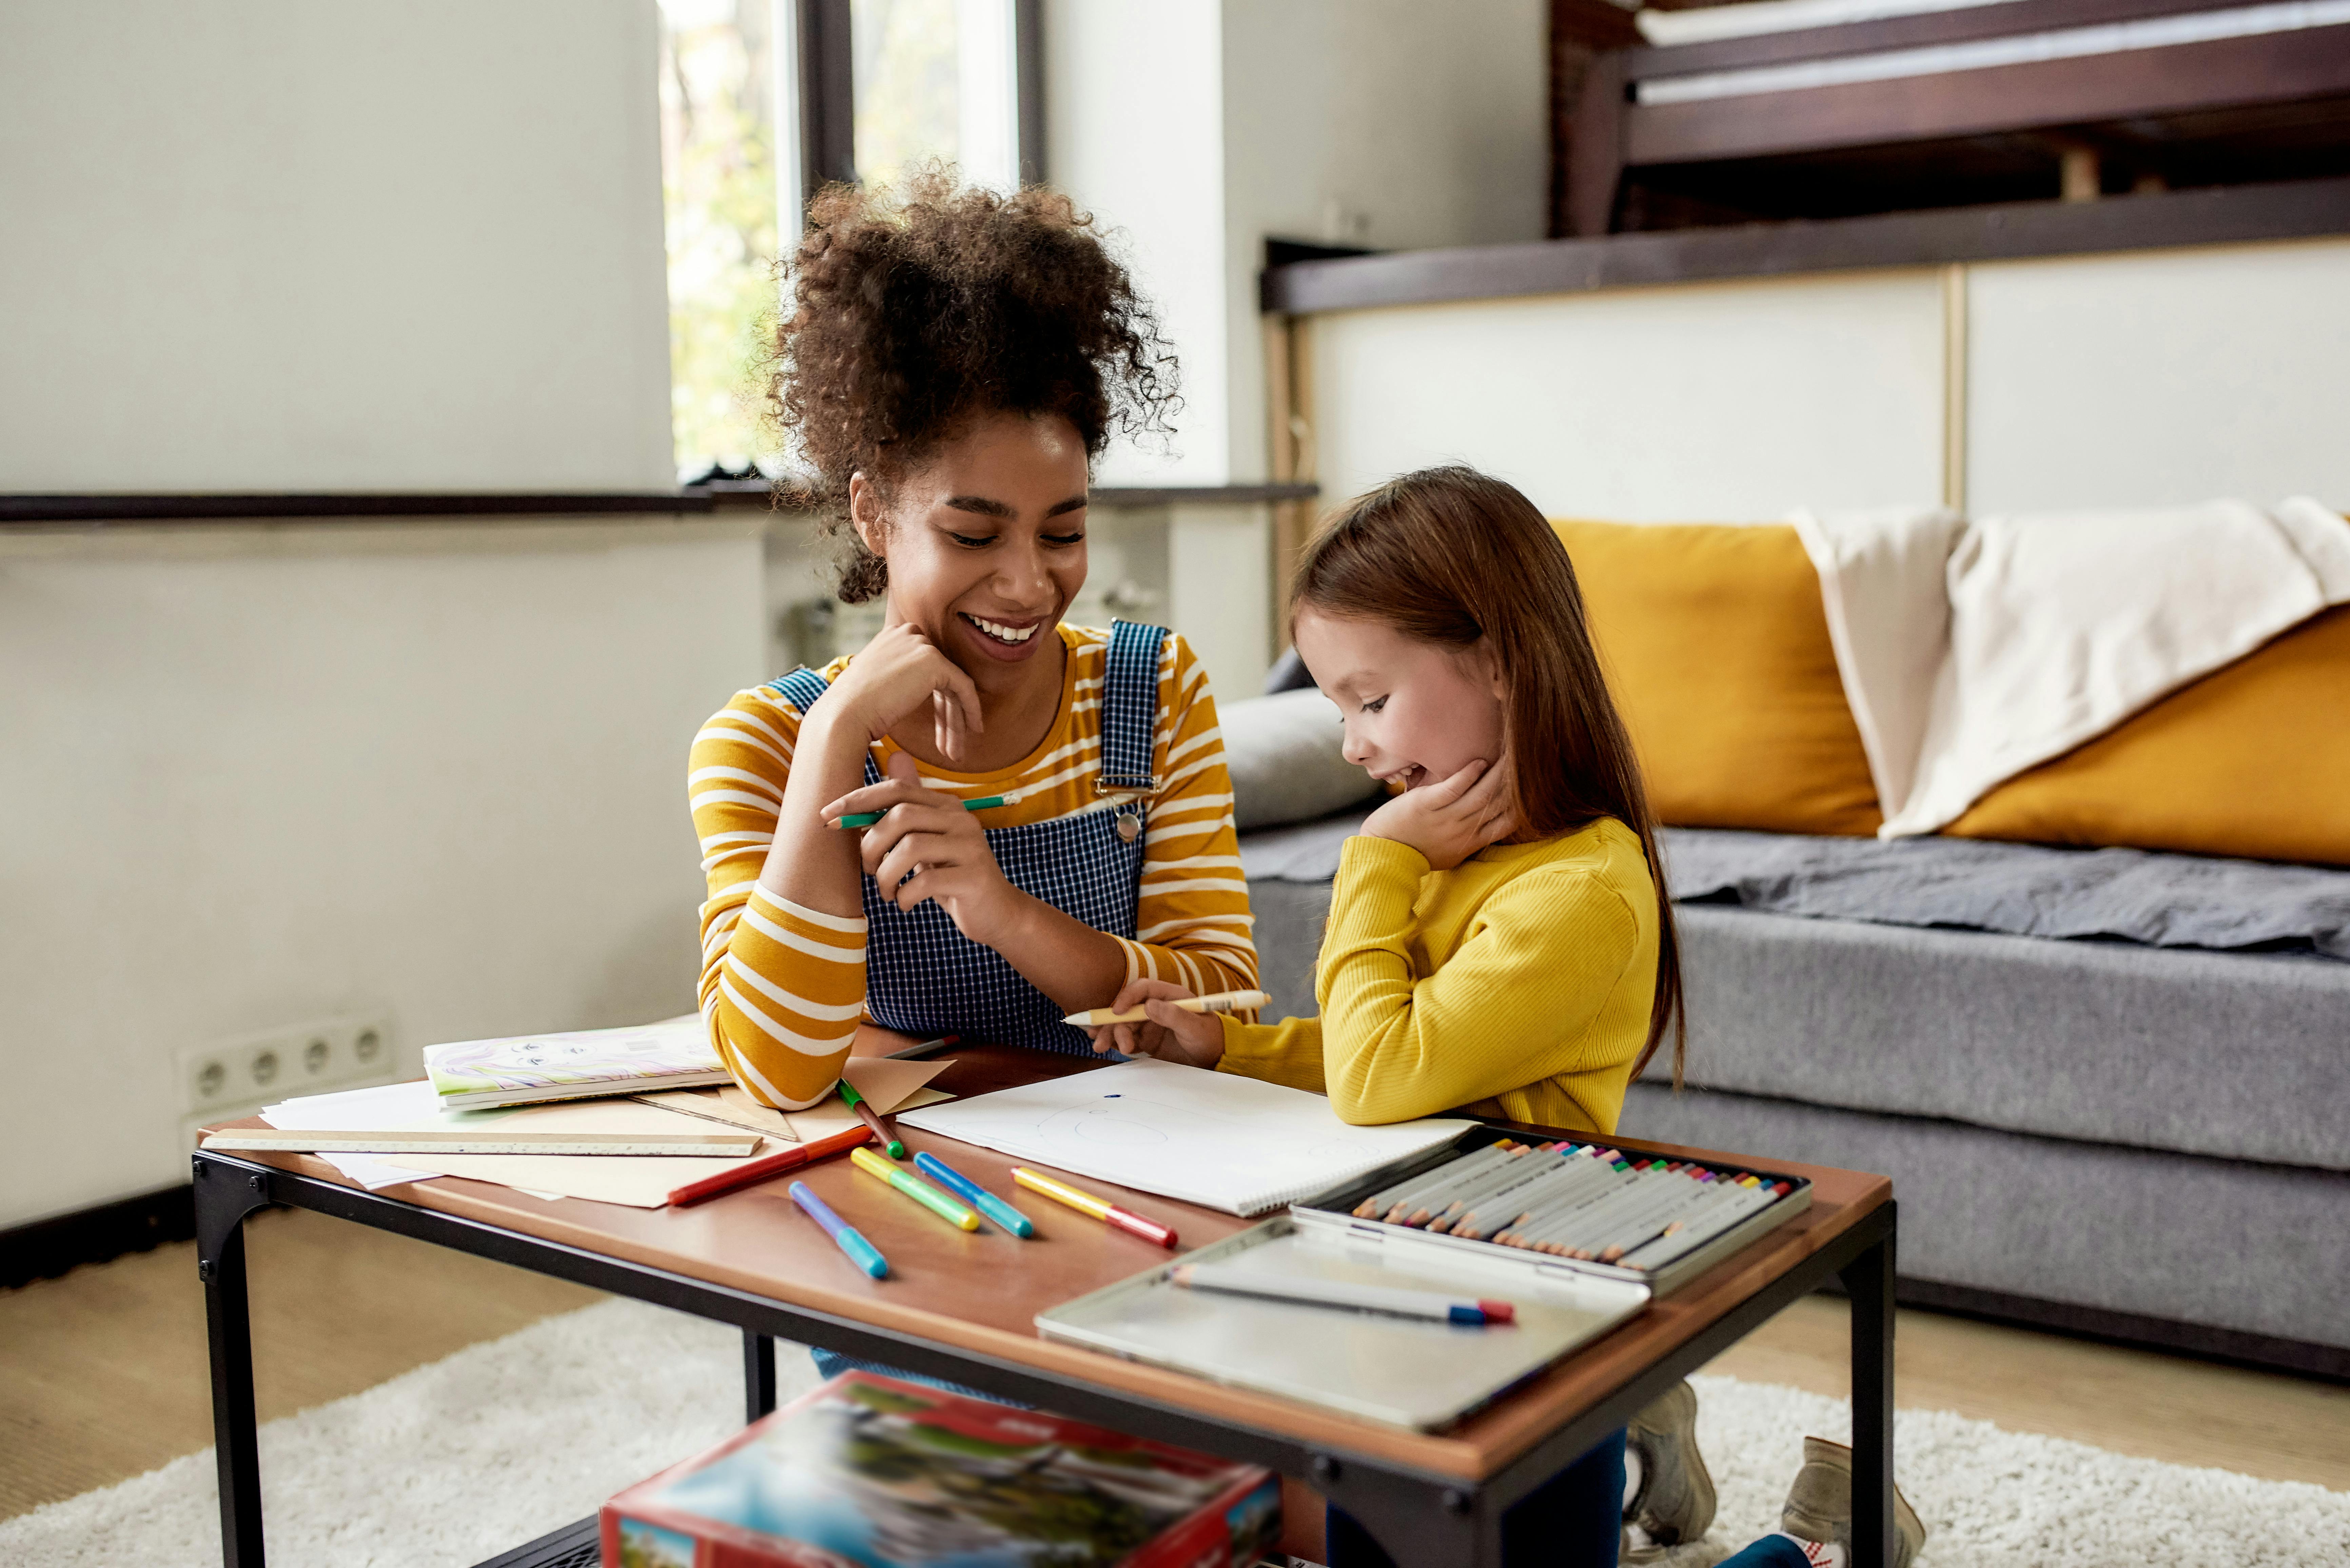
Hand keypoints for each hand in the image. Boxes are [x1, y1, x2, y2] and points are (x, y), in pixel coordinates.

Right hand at [819, 622, 983, 762]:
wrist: (845, 715)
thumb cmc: (854, 708)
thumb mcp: (877, 683)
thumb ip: (900, 677)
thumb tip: (917, 690)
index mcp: (893, 636)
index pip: (925, 668)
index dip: (936, 701)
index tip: (940, 728)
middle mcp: (908, 633)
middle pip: (939, 678)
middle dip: (946, 715)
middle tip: (949, 747)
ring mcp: (921, 645)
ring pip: (952, 686)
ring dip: (955, 722)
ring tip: (955, 753)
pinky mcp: (934, 661)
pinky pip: (963, 687)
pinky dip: (971, 710)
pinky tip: (973, 731)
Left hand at [826, 753, 1022, 937]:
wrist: (997, 912)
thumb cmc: (952, 875)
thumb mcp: (928, 840)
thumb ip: (910, 806)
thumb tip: (894, 756)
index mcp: (947, 806)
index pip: (897, 789)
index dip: (858, 800)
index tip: (827, 817)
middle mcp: (961, 819)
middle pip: (901, 816)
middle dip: (871, 844)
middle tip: (868, 869)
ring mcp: (970, 847)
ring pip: (911, 848)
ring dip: (886, 875)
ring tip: (886, 891)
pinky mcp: (974, 877)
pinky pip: (926, 881)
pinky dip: (904, 895)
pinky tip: (904, 903)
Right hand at [1085, 979, 1226, 1066]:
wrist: (1214, 1058)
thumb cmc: (1210, 1037)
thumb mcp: (1195, 1027)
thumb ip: (1174, 1016)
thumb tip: (1149, 1006)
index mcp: (1169, 995)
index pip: (1143, 989)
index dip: (1127, 997)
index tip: (1117, 1012)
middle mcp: (1156, 1006)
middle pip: (1127, 1009)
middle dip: (1112, 1023)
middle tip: (1103, 1041)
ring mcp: (1150, 1023)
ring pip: (1123, 1024)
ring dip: (1110, 1033)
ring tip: (1102, 1047)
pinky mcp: (1146, 1039)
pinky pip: (1126, 1037)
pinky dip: (1112, 1039)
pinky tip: (1102, 1044)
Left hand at [1359, 755, 1519, 870]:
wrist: (1383, 853)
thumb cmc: (1417, 850)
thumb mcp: (1452, 852)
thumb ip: (1472, 837)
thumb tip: (1490, 823)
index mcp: (1472, 842)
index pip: (1508, 822)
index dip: (1524, 803)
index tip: (1534, 784)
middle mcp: (1464, 831)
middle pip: (1500, 804)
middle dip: (1517, 781)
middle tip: (1529, 758)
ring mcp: (1445, 818)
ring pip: (1481, 795)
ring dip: (1498, 773)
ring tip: (1510, 752)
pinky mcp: (1426, 805)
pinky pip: (1452, 789)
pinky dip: (1467, 775)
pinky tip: (1479, 761)